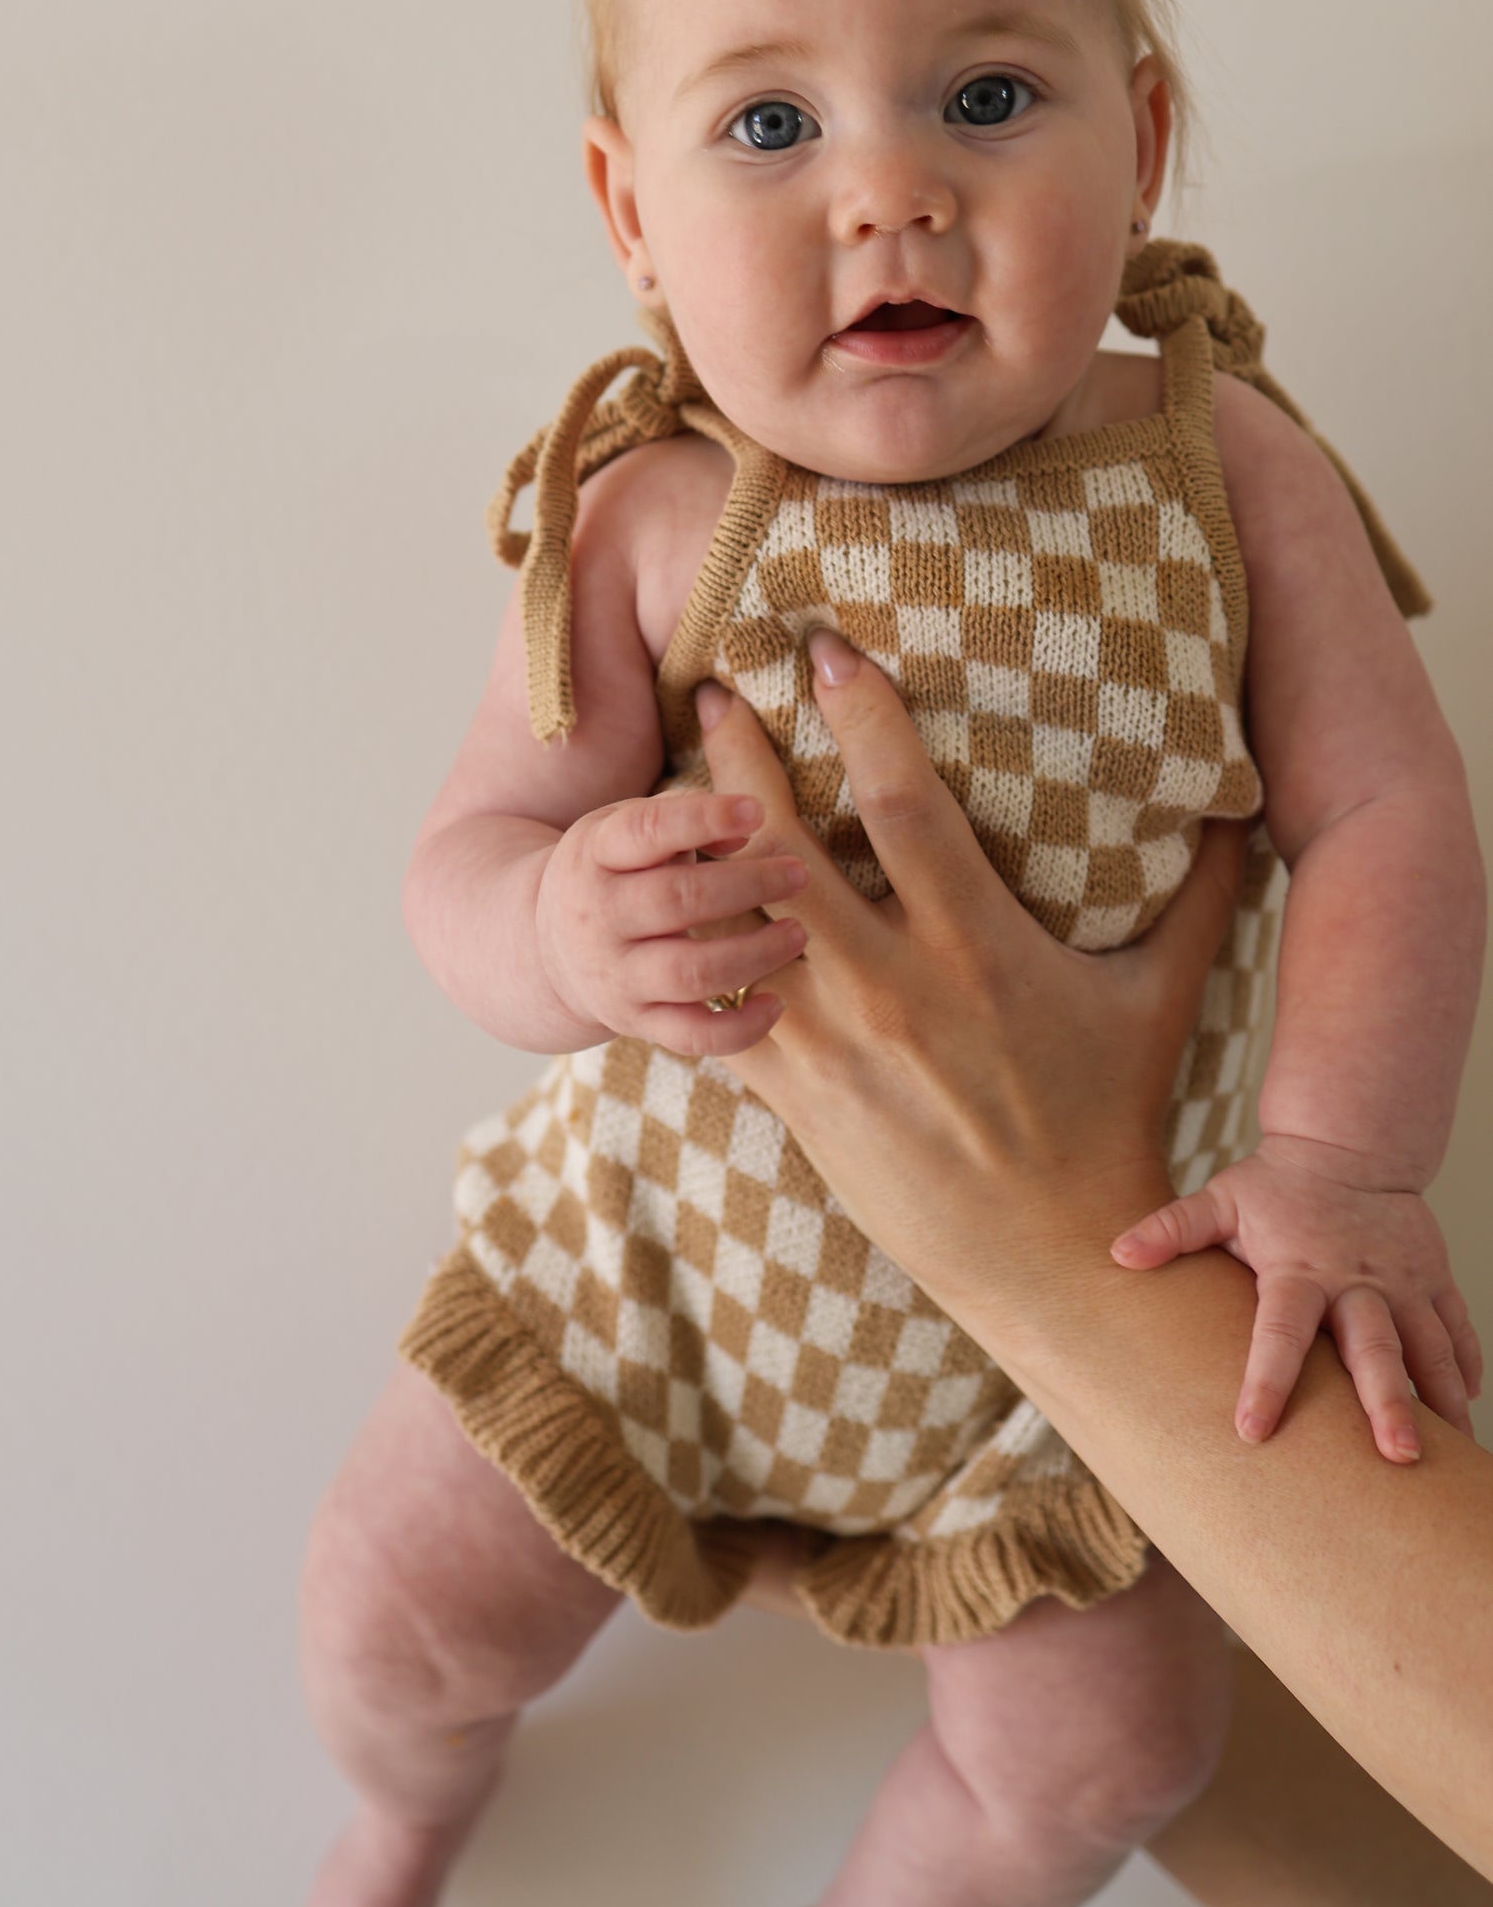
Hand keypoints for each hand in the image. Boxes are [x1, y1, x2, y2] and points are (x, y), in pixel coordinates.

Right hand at [532, 790, 809, 1056]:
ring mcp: (617, 976)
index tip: (756, 810)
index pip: (646, 831)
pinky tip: (775, 1002)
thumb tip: (745, 829)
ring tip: (797, 932)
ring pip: (690, 973)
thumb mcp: (626, 830)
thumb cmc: (613, 872)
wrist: (548, 950)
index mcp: (596, 853)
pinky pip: (693, 1036)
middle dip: (748, 886)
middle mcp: (600, 916)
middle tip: (798, 874)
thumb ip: (682, 818)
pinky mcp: (637, 1022)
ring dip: (755, 953)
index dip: (702, 818)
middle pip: (677, 900)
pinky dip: (741, 1027)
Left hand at [690, 633, 1248, 1307]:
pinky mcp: (792, 1095)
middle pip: (782, 848)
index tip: (829, 652)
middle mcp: (892, 988)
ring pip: (733, 923)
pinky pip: (714, 1009)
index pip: (904, 805)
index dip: (862, 718)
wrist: (1052, 1254)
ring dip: (696, 849)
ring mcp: (830, 1046)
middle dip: (737, 759)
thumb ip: (1202, 894)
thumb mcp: (1164, 998)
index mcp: (977, 947)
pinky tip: (664, 903)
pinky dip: (687, 952)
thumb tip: (1243, 802)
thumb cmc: (1111, 1114)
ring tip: (669, 790)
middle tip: (712, 689)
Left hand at [1113, 1139, 1482, 1459]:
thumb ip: (1171, 1229)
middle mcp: (1357, 1282)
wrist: (1348, 1142)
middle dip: (1387, 1403)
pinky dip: (1466, 1367)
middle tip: (1398, 1456)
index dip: (1265, 1380)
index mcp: (1298, 1272)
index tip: (1253, 1430)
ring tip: (1453, 1454)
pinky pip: (1457, 1328)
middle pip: (1375, 1349)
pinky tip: (1467, 1407)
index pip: (1278, 1333)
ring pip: (1429, 1348)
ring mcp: (1404, 1282)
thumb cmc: (1275, 1184)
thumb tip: (1117, 1254)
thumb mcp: (1219, 1201)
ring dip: (1440, 1401)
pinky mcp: (1435, 1278)